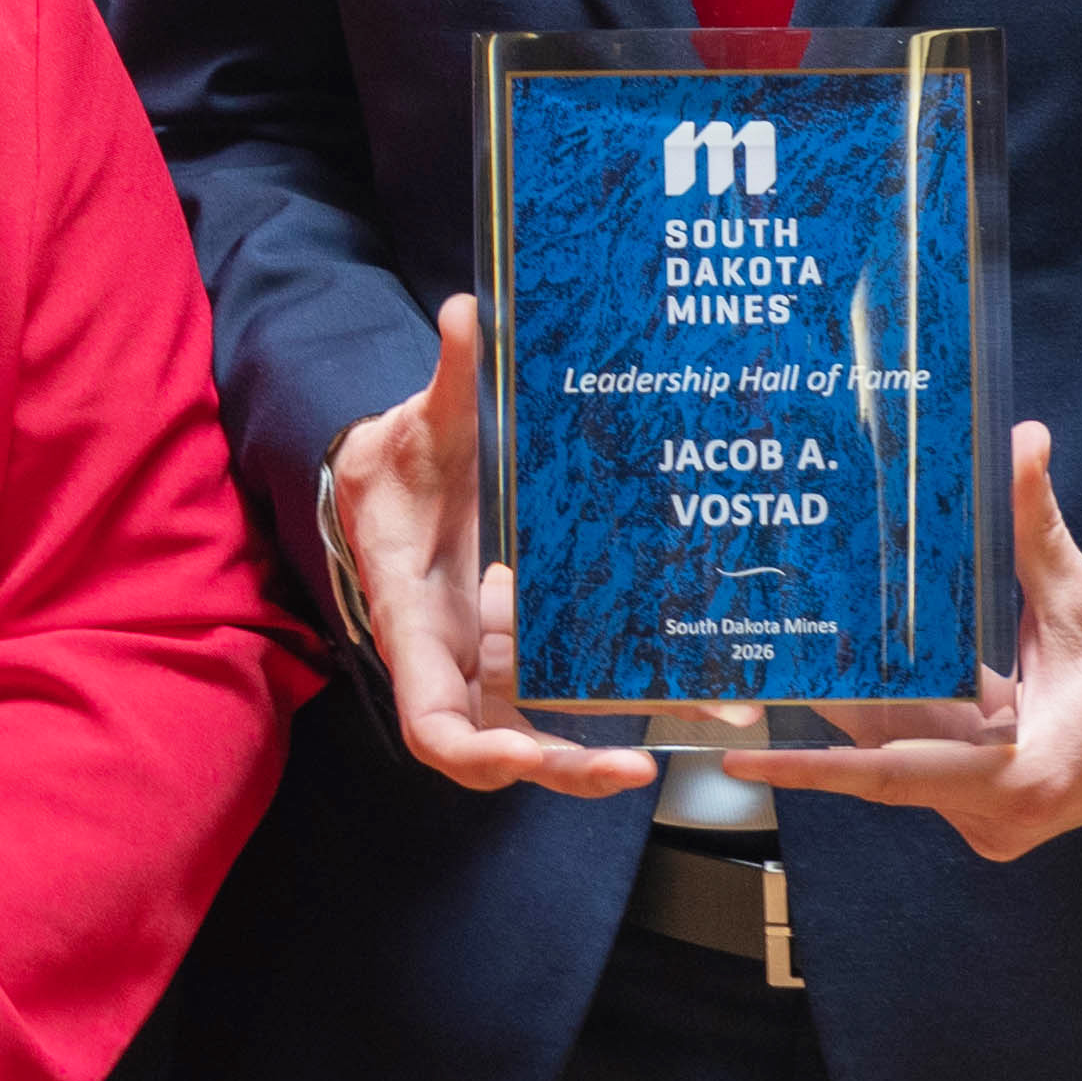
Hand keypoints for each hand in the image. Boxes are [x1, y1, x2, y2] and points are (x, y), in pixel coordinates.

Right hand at [327, 296, 667, 804]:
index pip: (432, 720)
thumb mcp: (415, 426)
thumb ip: (445, 381)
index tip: (527, 754)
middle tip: (637, 769)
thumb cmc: (393, 466)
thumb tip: (468, 310)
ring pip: (538, 730)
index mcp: (413, 622)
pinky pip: (561, 690)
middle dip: (564, 770)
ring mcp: (482, 662)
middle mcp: (447, 660)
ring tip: (699, 720)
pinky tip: (690, 682)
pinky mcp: (511, 651)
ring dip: (607, 745)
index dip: (478, 749)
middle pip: (497, 750)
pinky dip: (614, 695)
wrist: (382, 487)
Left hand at [731, 426, 1081, 863]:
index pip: (892, 775)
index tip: (743, 758)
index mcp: (1019, 776)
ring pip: (900, 761)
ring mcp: (991, 817)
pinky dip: (898, 723)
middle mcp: (997, 812)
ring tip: (790, 661)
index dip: (814, 768)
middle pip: (884, 761)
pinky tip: (859, 677)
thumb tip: (1021, 440)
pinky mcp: (990, 807)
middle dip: (822, 715)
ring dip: (859, 716)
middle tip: (747, 670)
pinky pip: (924, 763)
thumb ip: (1038, 524)